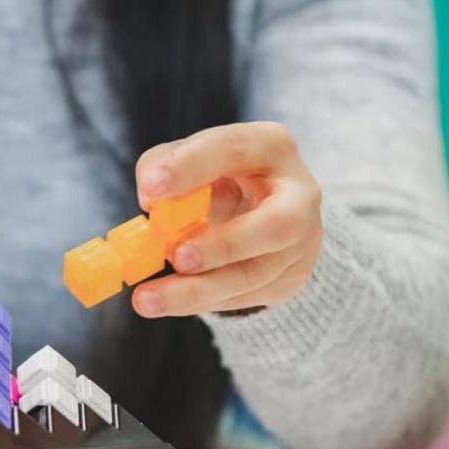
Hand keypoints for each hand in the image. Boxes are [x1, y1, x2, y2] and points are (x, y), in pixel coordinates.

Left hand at [132, 122, 322, 316]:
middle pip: (273, 226)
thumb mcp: (190, 156)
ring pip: (253, 275)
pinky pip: (242, 297)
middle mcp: (298, 195)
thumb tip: (151, 200)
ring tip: (147, 300)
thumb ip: (163, 166)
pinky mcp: (289, 279)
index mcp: (271, 147)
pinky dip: (199, 301)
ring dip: (197, 291)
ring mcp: (301, 242)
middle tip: (175, 257)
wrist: (261, 206)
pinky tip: (168, 302)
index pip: (233, 150)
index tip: (150, 188)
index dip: (191, 168)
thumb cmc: (218, 175)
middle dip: (223, 245)